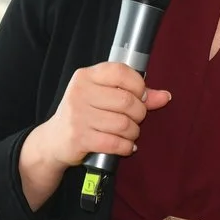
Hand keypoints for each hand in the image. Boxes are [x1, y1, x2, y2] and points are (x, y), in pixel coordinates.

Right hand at [19, 62, 170, 206]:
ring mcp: (78, 116)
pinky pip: (115, 143)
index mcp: (86, 76)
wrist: (54, 140)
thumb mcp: (104, 97)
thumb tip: (165, 96)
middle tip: (135, 119)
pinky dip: (126, 147)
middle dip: (139, 113)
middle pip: (126, 101)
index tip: (140, 96)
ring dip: (133, 132)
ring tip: (129, 134)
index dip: (138, 85)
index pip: (120, 72)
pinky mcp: (79, 138)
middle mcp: (80, 93)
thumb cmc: (84, 114)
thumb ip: (135, 94)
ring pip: (123, 124)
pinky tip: (125, 146)